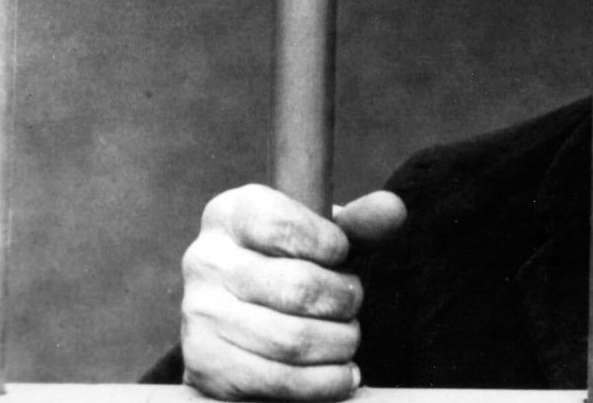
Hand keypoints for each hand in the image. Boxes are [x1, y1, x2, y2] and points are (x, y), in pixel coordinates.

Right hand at [180, 184, 406, 400]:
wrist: (239, 326)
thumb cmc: (289, 269)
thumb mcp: (322, 240)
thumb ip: (358, 225)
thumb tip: (393, 209)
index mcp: (232, 214)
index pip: (284, 226)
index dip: (329, 246)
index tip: (341, 256)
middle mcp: (205, 260)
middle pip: (298, 287)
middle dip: (344, 301)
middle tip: (351, 305)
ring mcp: (198, 314)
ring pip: (292, 339)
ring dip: (339, 343)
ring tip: (346, 339)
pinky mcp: (205, 365)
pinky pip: (279, 380)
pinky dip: (325, 382)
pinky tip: (341, 374)